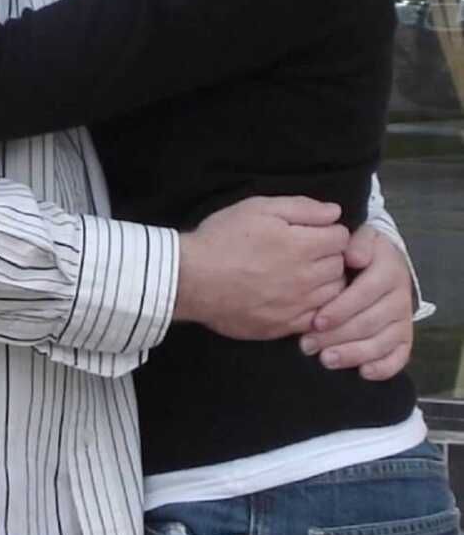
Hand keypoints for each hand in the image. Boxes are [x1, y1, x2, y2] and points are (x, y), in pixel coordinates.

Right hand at [175, 196, 347, 339]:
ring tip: (302, 274)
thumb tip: (334, 213)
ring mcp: (296, 306)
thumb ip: (301, 208)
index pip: (342, 238)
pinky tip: (296, 297)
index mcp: (301, 245)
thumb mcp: (259, 208)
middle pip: (340, 266)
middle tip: (308, 251)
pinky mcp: (284, 327)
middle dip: (329, 255)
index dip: (329, 230)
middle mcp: (305, 278)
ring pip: (333, 294)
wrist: (193, 279)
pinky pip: (316, 319)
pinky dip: (314, 308)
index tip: (314, 231)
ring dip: (325, 282)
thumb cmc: (223, 237)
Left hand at [299, 225, 412, 379]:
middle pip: (369, 323)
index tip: (315, 320)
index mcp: (389, 270)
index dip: (339, 309)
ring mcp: (404, 320)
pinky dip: (382, 368)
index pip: (364, 293)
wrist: (384, 262)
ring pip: (380, 343)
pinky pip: (399, 358)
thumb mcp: (361, 237)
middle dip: (337, 336)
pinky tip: (362, 372)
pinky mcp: (405, 339)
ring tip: (325, 360)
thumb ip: (355, 242)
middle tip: (308, 344)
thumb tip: (352, 257)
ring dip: (352, 354)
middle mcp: (400, 297)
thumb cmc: (362, 251)